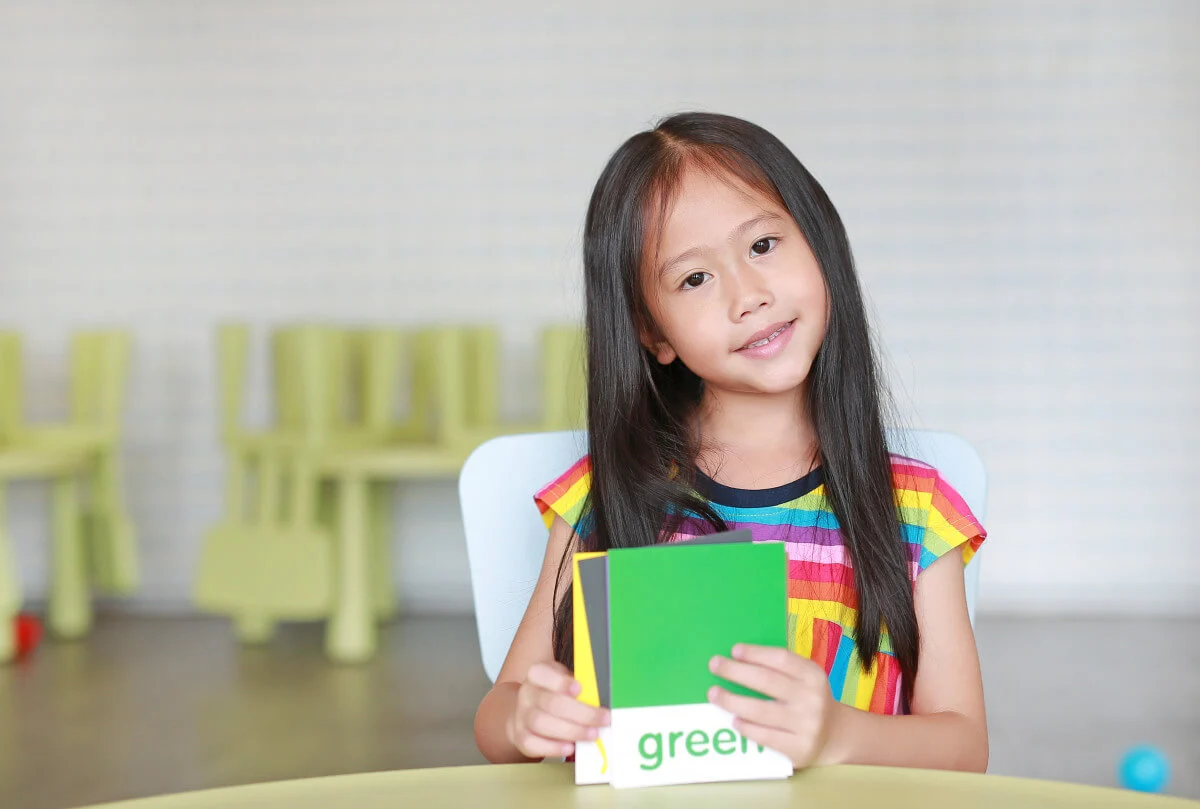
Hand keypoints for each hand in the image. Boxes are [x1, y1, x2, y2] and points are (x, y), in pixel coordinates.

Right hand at [506, 661, 610, 759]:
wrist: (527, 711)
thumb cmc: (552, 694)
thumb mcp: (564, 681)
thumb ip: (577, 687)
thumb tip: (597, 700)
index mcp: (537, 674)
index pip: (542, 673)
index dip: (560, 682)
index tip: (579, 689)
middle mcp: (527, 694)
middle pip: (551, 703)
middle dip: (581, 713)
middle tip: (602, 719)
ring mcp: (521, 716)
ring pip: (542, 723)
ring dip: (572, 731)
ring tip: (592, 734)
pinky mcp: (521, 737)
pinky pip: (533, 744)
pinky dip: (553, 747)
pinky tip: (570, 747)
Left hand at [707, 644, 839, 768]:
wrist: (834, 735)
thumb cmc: (808, 699)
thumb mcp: (805, 679)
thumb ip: (779, 669)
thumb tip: (736, 658)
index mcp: (813, 676)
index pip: (781, 659)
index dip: (756, 653)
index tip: (734, 650)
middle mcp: (811, 698)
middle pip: (766, 681)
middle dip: (735, 671)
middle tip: (714, 665)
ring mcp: (806, 725)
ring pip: (761, 710)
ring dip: (732, 700)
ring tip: (713, 693)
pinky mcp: (798, 748)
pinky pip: (765, 736)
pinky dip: (746, 727)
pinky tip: (733, 720)